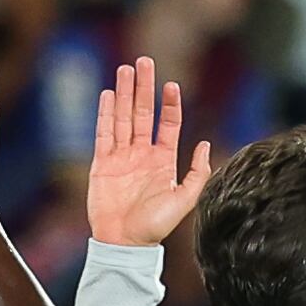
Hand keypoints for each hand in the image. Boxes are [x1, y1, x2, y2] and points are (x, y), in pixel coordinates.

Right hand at [84, 56, 212, 247]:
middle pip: (143, 113)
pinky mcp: (101, 163)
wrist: (124, 243)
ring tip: (125, 69)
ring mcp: (121, 157)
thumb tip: (204, 144)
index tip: (171, 84)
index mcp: (162, 161)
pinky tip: (109, 94)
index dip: (170, 104)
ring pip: (123, 117)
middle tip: (144, 61)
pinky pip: (103, 133)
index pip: (167, 124)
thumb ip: (196, 173)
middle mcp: (142, 154)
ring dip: (125, 93)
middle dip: (144, 87)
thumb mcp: (184, 200)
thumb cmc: (155, 227)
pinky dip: (106, 113)